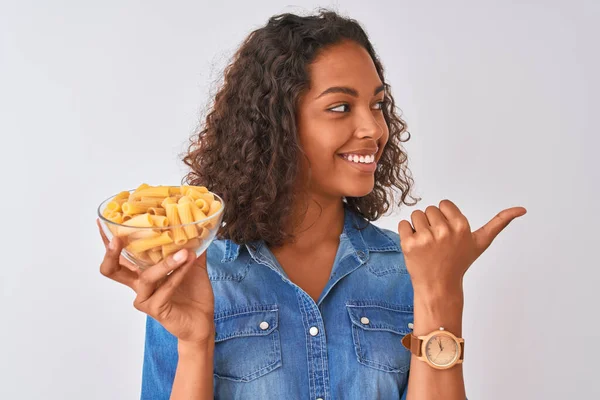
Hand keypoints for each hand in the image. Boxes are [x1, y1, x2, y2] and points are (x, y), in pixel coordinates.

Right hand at [97, 219, 215, 345]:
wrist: (202, 321)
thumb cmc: (194, 293)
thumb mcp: (193, 265)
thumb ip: (191, 247)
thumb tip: (198, 226)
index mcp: (142, 272)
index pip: (120, 256)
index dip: (108, 241)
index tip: (103, 221)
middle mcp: (138, 285)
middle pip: (112, 270)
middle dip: (111, 253)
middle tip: (117, 238)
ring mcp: (145, 298)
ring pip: (146, 277)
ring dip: (166, 263)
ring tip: (184, 252)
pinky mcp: (155, 309)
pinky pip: (165, 288)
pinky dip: (178, 274)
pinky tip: (189, 263)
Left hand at [397, 200, 526, 293]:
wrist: (439, 286)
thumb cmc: (459, 262)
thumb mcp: (481, 242)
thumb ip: (500, 223)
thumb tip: (522, 209)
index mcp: (461, 226)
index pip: (443, 204)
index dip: (444, 218)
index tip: (448, 234)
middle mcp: (444, 230)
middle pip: (429, 209)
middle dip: (432, 223)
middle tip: (438, 243)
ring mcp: (426, 238)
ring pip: (416, 215)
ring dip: (418, 227)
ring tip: (427, 245)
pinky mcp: (409, 244)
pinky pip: (403, 224)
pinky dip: (406, 233)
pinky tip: (416, 248)